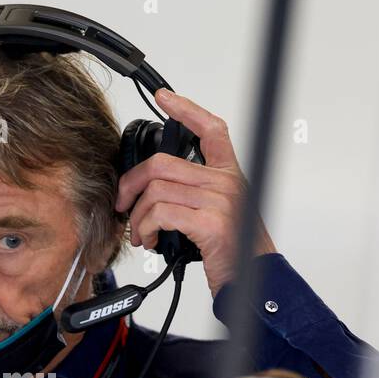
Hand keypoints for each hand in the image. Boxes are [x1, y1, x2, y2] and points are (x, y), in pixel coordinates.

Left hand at [115, 89, 276, 296]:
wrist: (256, 280)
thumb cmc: (235, 251)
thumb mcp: (219, 214)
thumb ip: (195, 195)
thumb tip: (154, 192)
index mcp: (229, 175)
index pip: (212, 129)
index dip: (187, 109)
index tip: (164, 97)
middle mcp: (226, 182)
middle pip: (162, 163)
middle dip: (131, 184)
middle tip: (123, 204)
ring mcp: (220, 201)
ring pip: (156, 191)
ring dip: (137, 216)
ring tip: (141, 234)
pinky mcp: (210, 222)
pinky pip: (161, 213)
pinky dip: (146, 227)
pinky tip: (149, 240)